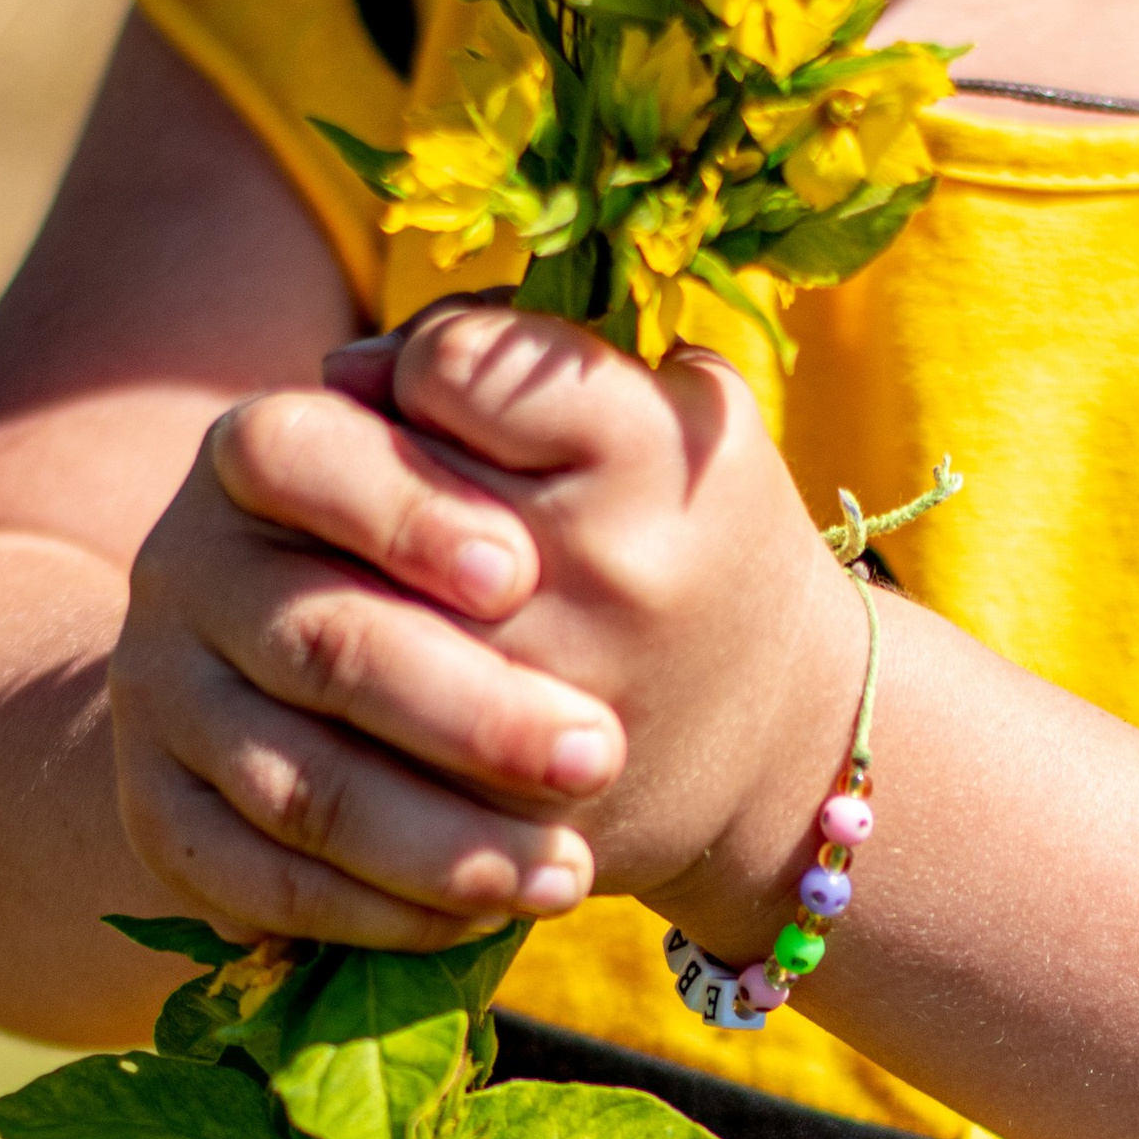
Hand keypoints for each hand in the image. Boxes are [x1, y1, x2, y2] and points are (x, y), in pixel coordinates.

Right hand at [114, 300, 862, 954]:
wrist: (359, 683)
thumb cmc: (480, 565)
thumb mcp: (513, 464)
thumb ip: (521, 407)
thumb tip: (512, 381)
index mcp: (262, 456)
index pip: (296, 453)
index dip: (401, 510)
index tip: (517, 572)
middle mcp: (188, 569)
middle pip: (316, 640)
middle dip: (465, 710)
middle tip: (596, 754)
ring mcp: (162, 697)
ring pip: (295, 784)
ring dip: (437, 841)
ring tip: (567, 873)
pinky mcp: (160, 817)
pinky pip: (256, 883)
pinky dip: (371, 913)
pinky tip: (480, 921)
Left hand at [330, 303, 868, 958]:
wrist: (789, 751)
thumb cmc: (708, 548)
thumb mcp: (678, 414)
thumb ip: (531, 358)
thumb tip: (349, 373)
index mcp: (653, 454)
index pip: (452, 366)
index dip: (429, 365)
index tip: (446, 395)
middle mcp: (601, 568)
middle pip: (391, 471)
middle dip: (380, 467)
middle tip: (415, 485)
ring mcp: (548, 687)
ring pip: (357, 591)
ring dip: (358, 570)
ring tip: (414, 571)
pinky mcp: (506, 780)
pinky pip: (366, 714)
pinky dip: (362, 676)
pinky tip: (407, 658)